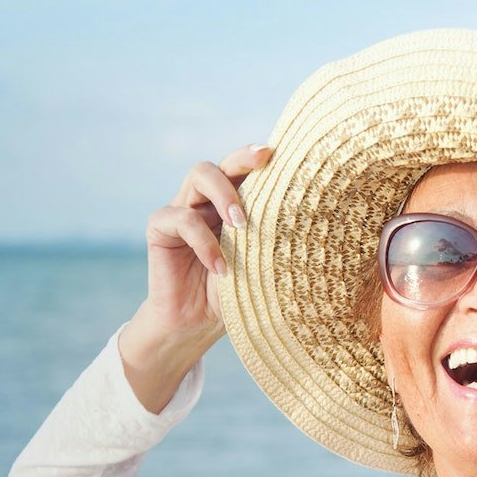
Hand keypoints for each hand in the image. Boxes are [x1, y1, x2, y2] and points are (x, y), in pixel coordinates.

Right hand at [119, 144, 271, 411]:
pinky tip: (220, 268)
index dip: (260, 156)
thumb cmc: (239, 292)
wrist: (198, 324)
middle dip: (243, 158)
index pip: (247, 170)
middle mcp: (208, 199)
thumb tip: (316, 220)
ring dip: (225, 194)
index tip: (281, 152)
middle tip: (263, 162)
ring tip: (242, 224)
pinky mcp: (160, 226)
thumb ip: (276, 238)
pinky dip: (204, 242)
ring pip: (200, 174)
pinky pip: (182, 219)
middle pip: (222, 161)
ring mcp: (183, 208)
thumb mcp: (264, 263)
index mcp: (236, 202)